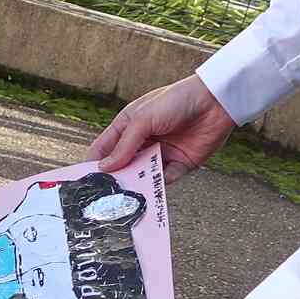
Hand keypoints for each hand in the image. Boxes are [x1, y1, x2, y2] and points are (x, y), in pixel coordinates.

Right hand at [90, 75, 233, 184]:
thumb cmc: (176, 101)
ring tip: (124, 197)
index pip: (105, 147)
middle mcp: (144, 141)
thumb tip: (104, 167)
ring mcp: (162, 153)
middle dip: (115, 178)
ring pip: (143, 174)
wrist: (215, 101)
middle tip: (103, 194)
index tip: (84, 179)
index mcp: (129, 125)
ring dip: (135, 184)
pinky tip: (150, 193)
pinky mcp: (181, 164)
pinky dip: (157, 187)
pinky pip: (165, 179)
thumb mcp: (143, 119)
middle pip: (123, 164)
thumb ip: (124, 145)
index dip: (95, 161)